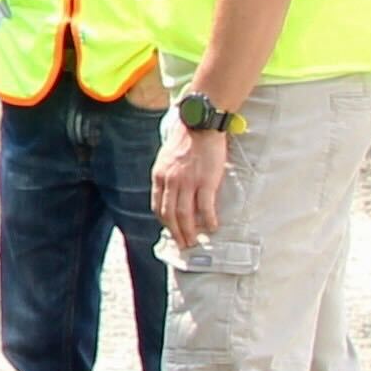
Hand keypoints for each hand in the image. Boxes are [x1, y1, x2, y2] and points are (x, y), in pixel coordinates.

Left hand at [155, 125, 230, 248]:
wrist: (199, 125)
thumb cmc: (185, 140)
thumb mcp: (166, 159)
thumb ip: (167, 176)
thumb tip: (172, 193)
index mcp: (159, 176)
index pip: (158, 206)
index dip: (164, 222)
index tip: (170, 231)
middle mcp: (170, 182)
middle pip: (170, 215)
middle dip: (176, 233)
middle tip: (184, 245)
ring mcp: (187, 183)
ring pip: (185, 215)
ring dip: (190, 232)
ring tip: (195, 242)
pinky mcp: (206, 181)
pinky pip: (205, 207)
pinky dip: (208, 221)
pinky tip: (213, 228)